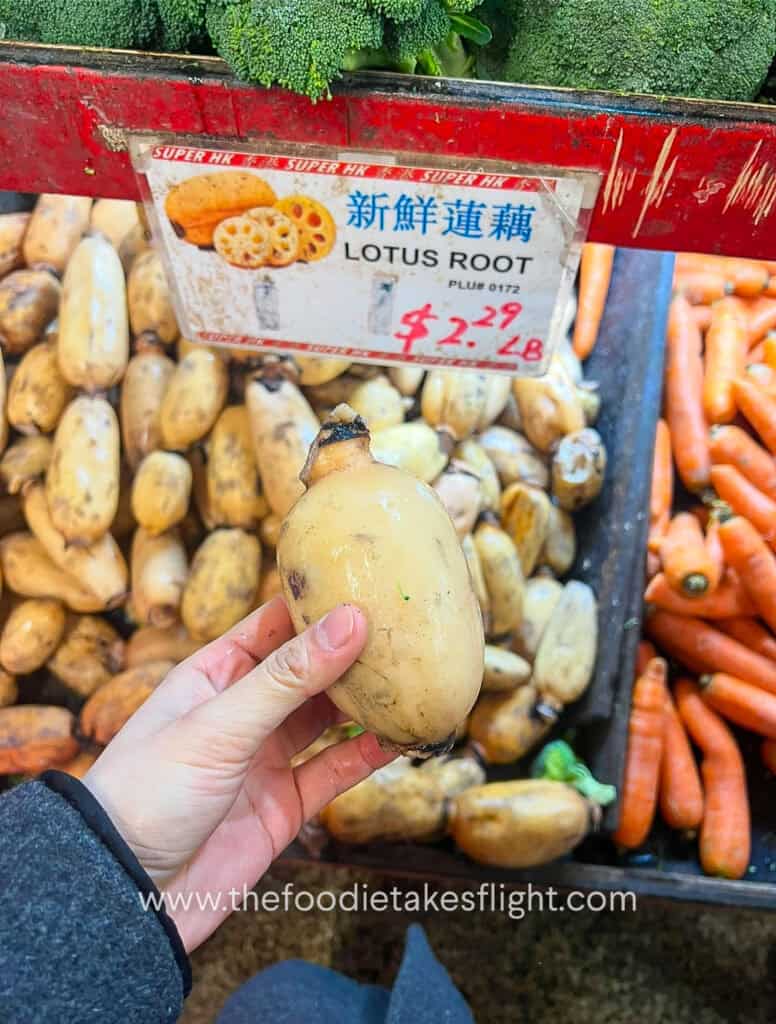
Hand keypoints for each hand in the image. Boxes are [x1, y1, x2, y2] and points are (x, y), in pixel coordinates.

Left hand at [83, 598, 394, 952]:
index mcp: (214, 675)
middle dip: (352, 652)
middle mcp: (243, 710)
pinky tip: (399, 738)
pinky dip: (366, 756)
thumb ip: (288, 676)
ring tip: (413, 680)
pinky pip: (334, 771)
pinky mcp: (283, 806)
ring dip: (365, 703)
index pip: (275, 624)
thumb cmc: (148, 793)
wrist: (126, 896)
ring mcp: (264, 758)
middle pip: (309, 669)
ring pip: (327, 719)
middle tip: (406, 631)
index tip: (369, 583)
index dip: (319, 604)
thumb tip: (350, 620)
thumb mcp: (219, 724)